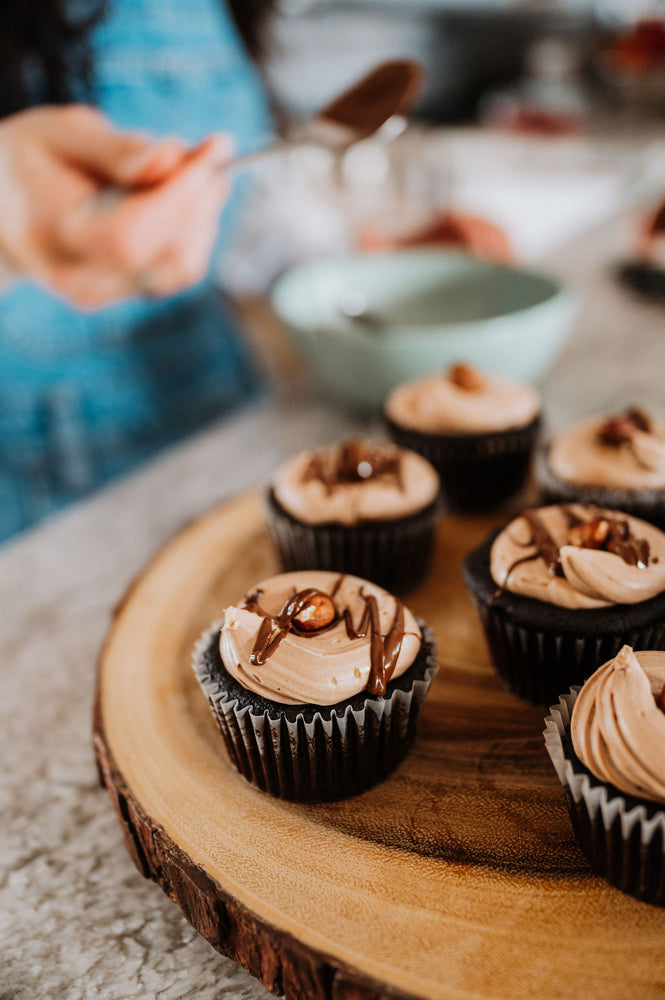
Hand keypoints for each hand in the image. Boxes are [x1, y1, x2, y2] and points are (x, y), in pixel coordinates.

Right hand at [0, 105, 230, 307]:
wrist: (4, 208)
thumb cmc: (30, 160)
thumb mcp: (60, 133)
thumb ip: (114, 149)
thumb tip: (171, 160)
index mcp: (55, 240)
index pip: (131, 234)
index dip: (180, 193)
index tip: (214, 147)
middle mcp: (82, 281)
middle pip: (167, 254)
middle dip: (201, 199)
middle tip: (212, 148)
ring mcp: (107, 295)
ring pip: (183, 267)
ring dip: (204, 214)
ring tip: (197, 167)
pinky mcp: (127, 295)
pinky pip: (178, 270)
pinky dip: (194, 230)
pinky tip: (187, 193)